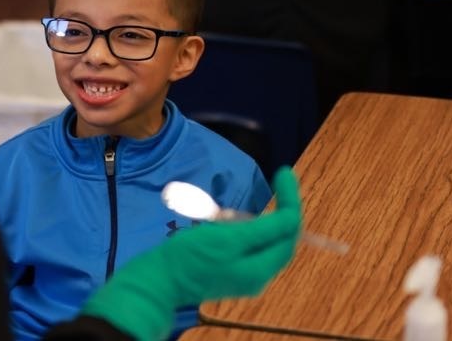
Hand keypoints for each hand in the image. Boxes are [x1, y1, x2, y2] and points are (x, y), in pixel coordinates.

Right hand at [81, 168, 302, 340]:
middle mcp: (257, 275)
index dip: (290, 201)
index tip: (282, 172)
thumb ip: (264, 230)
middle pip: (280, 238)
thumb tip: (293, 215)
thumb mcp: (230, 238)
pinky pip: (247, 245)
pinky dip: (245, 228)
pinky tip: (228, 220)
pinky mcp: (228, 270)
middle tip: (276, 183)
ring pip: (263, 241)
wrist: (158, 280)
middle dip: (279, 210)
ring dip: (260, 219)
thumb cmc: (192, 256)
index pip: (289, 231)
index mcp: (261, 269)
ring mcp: (242, 275)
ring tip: (245, 204)